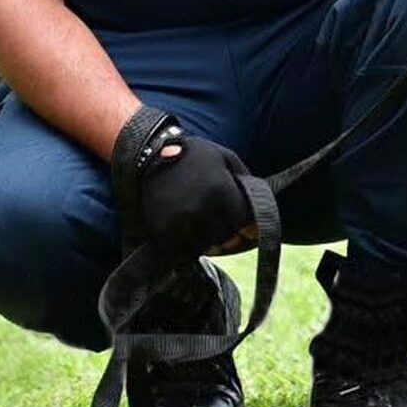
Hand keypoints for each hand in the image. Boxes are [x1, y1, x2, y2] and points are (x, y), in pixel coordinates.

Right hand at [111, 107, 252, 259]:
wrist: (146, 156)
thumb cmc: (191, 156)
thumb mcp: (225, 158)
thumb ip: (245, 180)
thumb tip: (260, 208)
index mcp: (222, 191)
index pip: (241, 222)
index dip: (241, 222)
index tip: (236, 220)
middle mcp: (203, 209)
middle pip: (224, 236)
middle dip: (225, 230)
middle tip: (215, 220)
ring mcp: (182, 223)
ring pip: (205, 245)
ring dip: (206, 239)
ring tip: (199, 224)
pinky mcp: (163, 232)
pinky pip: (182, 251)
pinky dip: (186, 245)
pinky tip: (184, 230)